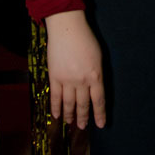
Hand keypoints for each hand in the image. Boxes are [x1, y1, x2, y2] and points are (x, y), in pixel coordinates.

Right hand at [44, 10, 105, 128]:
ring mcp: (67, 80)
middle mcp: (82, 81)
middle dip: (83, 118)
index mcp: (95, 75)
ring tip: (70, 123)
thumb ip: (97, 73)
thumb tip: (95, 88)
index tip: (100, 125)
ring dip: (70, 115)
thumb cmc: (85, 38)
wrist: (67, 28)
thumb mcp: (98, 56)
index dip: (100, 114)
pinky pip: (55, 96)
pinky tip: (56, 116)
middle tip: (82, 127)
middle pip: (83, 104)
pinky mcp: (54, 76)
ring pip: (69, 103)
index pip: (99, 100)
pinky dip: (55, 108)